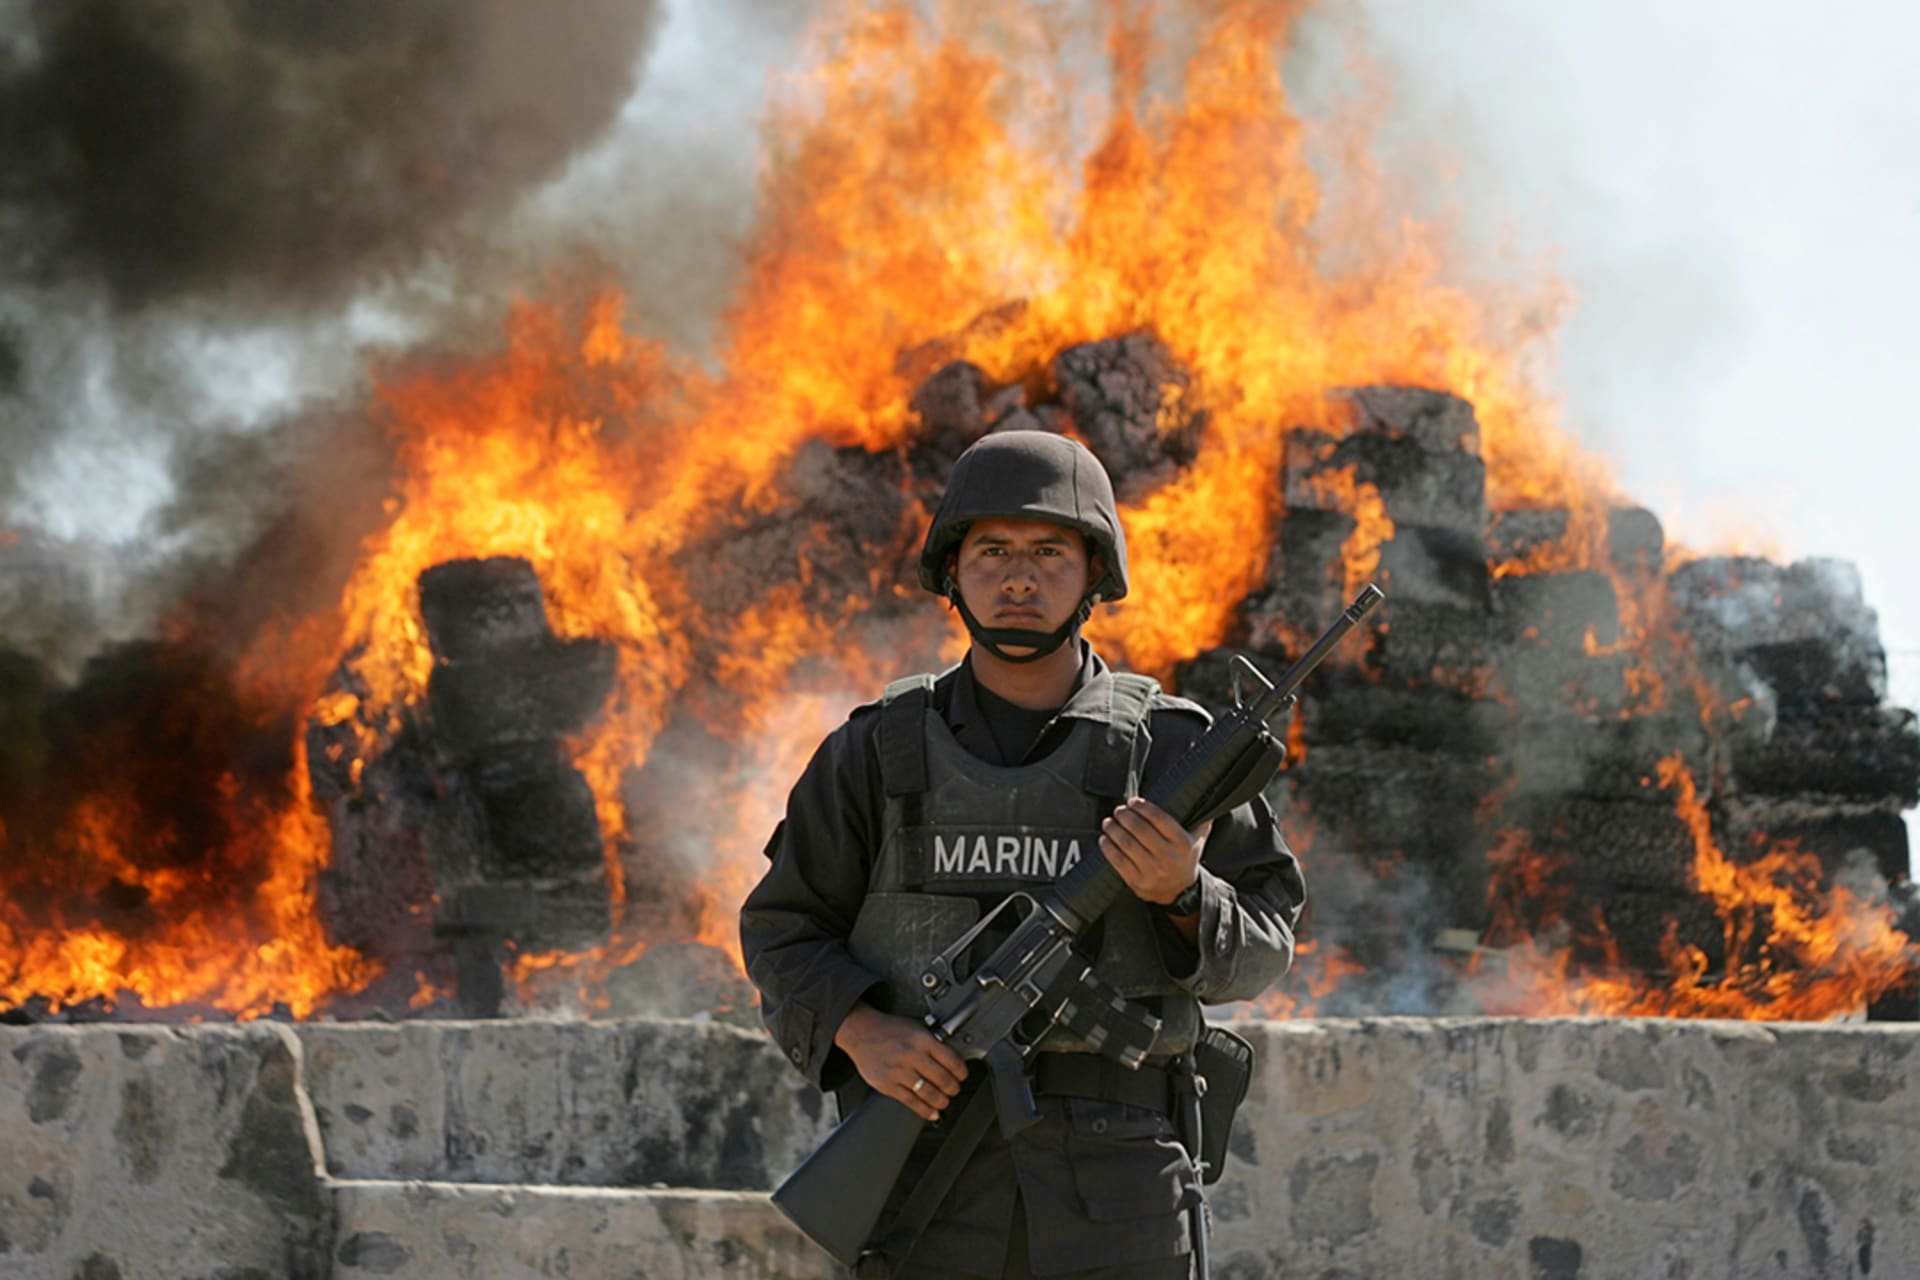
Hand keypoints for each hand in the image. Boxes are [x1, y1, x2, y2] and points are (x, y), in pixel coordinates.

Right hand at [833, 1001, 967, 1121]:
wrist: (861, 1032)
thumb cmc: (889, 1029)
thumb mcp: (916, 1028)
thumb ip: (933, 1043)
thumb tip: (952, 1061)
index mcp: (922, 1039)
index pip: (951, 1060)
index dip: (961, 1072)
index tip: (963, 1076)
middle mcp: (911, 1055)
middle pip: (943, 1079)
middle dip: (953, 1088)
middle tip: (954, 1089)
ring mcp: (899, 1071)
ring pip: (929, 1093)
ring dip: (942, 1101)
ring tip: (944, 1101)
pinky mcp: (888, 1084)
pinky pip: (911, 1102)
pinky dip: (925, 1111)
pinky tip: (932, 1112)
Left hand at [1101, 797, 1208, 910]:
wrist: (1180, 891)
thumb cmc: (1185, 858)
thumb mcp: (1198, 839)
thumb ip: (1201, 818)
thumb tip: (1206, 792)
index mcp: (1183, 844)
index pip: (1160, 819)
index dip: (1143, 808)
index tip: (1133, 802)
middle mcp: (1169, 858)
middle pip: (1140, 831)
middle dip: (1125, 817)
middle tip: (1118, 810)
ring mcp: (1153, 872)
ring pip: (1127, 845)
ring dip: (1114, 830)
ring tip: (1108, 822)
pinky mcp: (1138, 882)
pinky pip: (1119, 862)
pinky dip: (1108, 849)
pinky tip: (1104, 839)